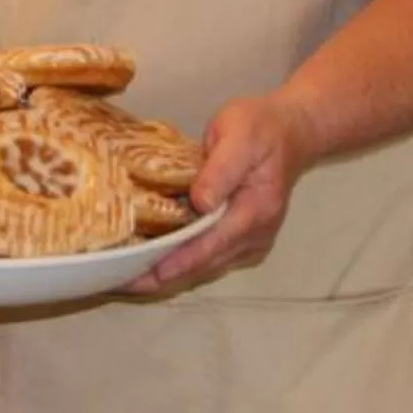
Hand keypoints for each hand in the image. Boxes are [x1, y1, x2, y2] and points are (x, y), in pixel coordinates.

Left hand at [130, 91, 317, 291]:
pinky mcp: (243, 239)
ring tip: (129, 278)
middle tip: (122, 283)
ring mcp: (251, 241)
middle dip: (164, 277)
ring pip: (206, 266)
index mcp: (255, 211)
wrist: (290, 132)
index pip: (211, 246)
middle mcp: (255, 235)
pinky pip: (210, 258)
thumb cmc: (258, 129)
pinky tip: (150, 260)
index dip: (178, 263)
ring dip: (169, 274)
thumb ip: (220, 171)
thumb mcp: (237, 137)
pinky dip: (181, 262)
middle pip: (205, 265)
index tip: (147, 275)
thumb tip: (201, 203)